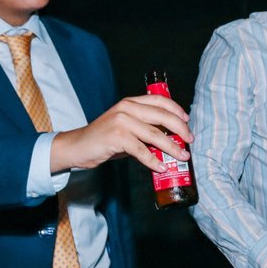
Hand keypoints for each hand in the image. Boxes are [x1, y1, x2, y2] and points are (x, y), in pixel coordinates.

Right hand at [50, 93, 192, 173]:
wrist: (77, 147)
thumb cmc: (104, 139)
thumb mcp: (126, 128)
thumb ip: (144, 129)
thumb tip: (170, 140)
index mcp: (130, 103)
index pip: (159, 100)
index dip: (176, 110)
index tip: (187, 121)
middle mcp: (127, 109)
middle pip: (162, 116)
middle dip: (180, 129)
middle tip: (189, 141)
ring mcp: (121, 122)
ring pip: (155, 135)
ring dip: (172, 147)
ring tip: (182, 156)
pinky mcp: (117, 137)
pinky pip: (141, 151)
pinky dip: (153, 160)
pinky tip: (161, 167)